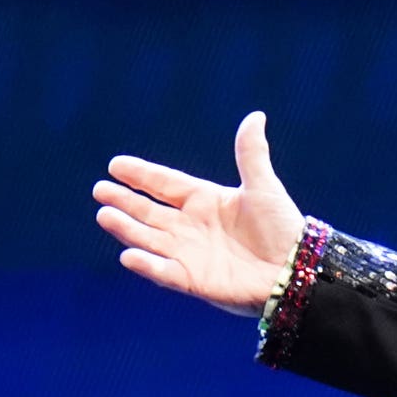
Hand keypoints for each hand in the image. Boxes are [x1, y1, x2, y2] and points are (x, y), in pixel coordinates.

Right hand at [94, 111, 306, 317]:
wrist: (296, 270)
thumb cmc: (282, 228)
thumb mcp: (263, 186)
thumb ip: (251, 154)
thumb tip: (255, 116)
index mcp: (205, 201)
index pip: (165, 184)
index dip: (141, 175)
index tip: (115, 165)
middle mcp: (191, 227)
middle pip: (149, 211)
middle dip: (124, 201)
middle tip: (100, 190)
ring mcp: (189, 254)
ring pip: (149, 238)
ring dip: (126, 228)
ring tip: (104, 215)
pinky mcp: (193, 280)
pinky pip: (164, 272)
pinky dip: (147, 265)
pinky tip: (129, 255)